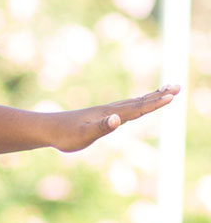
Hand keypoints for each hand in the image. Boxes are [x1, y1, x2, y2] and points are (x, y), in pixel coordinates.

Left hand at [47, 85, 179, 152]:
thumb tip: (117, 119)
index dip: (155, 103)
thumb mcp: (83, 135)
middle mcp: (109, 110)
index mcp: (109, 114)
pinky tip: (136, 105)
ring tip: (164, 92)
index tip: (173, 96)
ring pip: (132, 103)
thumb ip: (101, 127)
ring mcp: (104, 112)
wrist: (45, 129)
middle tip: (177, 87)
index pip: (137, 108)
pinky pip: (124, 108)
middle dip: (158, 95)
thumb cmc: (63, 135)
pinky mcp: (99, 116)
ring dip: (149, 97)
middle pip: (139, 101)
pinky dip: (136, 104)